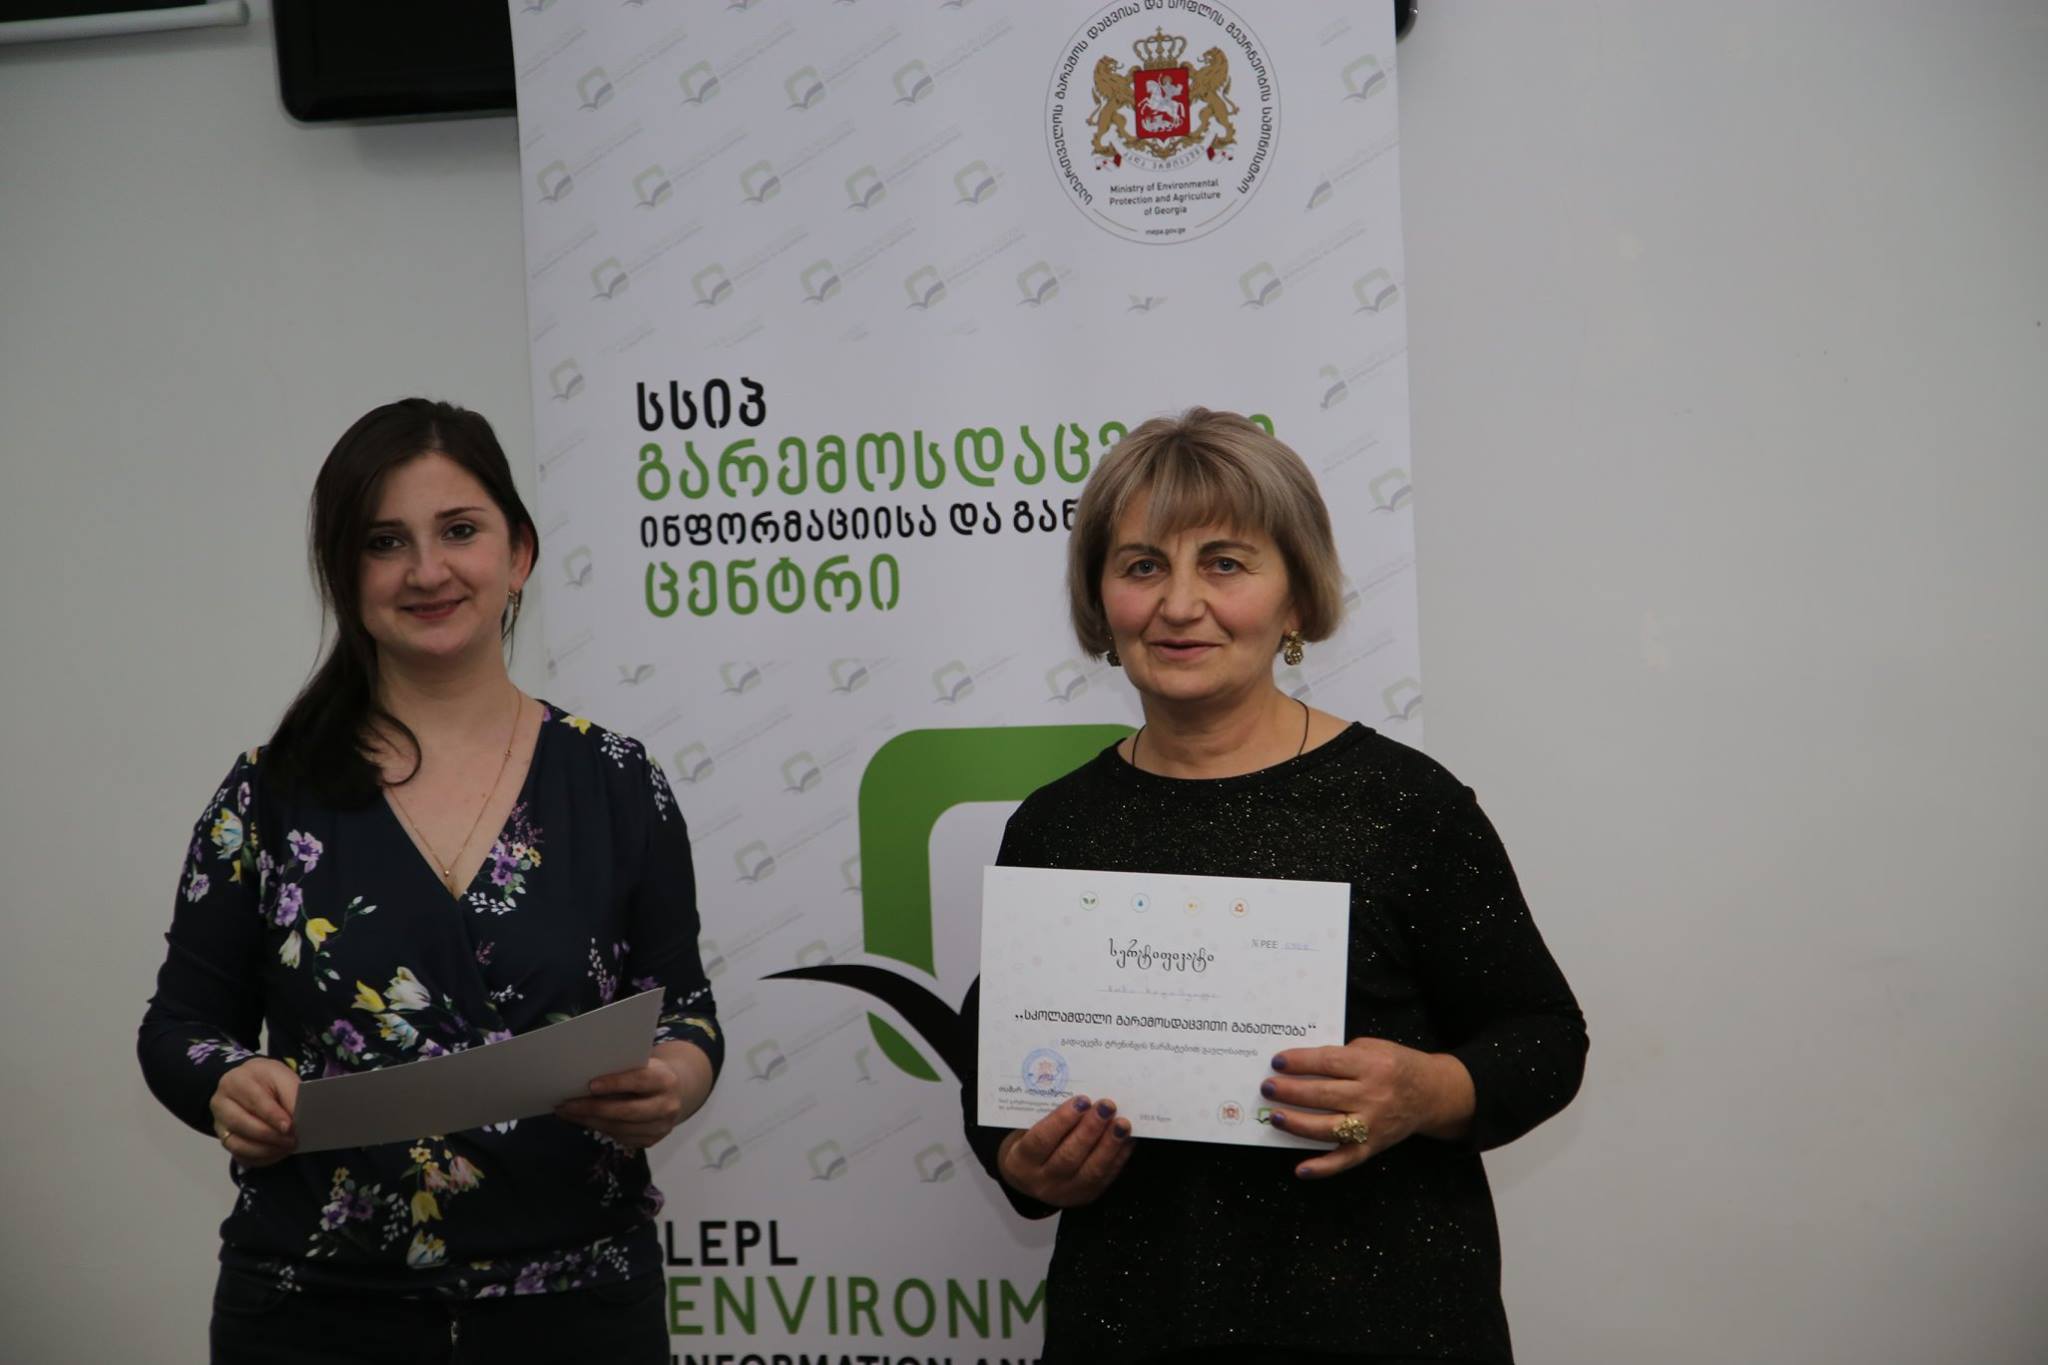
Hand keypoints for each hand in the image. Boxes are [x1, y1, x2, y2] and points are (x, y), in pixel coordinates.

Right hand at [209, 1058, 298, 1167]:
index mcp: (238, 1080)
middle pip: (241, 1123)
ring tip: (287, 1147)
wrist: (253, 1085)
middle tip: (293, 1140)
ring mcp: (219, 1122)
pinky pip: (239, 1155)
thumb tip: (300, 1119)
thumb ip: (291, 1096)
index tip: (289, 1127)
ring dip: (266, 1149)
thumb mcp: (283, 1078)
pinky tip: (277, 1152)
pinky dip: (260, 1157)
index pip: (254, 1100)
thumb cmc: (270, 1081)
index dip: (272, 1115)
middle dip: (270, 1135)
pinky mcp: (223, 1139)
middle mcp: (221, 1101)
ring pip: (237, 1143)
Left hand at [556, 1043, 710, 1148]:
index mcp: (666, 1080)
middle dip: (593, 1109)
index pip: (640, 1081)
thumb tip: (585, 1075)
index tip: (590, 1085)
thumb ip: (625, 1068)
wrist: (675, 1093)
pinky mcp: (651, 1141)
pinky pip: (619, 1138)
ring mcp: (660, 1127)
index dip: (616, 1083)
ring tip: (567, 1113)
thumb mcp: (644, 1065)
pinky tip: (582, 1120)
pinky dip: (598, 1128)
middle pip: (627, 1111)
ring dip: (589, 1121)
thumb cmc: (650, 1074)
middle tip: (567, 1104)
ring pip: (619, 1128)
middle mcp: (667, 1106)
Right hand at [996, 1096, 1134, 1207]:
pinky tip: (1127, 1138)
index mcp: (1021, 1161)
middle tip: (1107, 1106)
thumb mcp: (1027, 1131)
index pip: (1042, 1140)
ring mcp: (1065, 1193)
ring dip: (1110, 1144)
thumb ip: (1048, 1117)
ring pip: (1091, 1170)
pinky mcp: (1086, 1197)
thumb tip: (1084, 1099)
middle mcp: (1042, 1181)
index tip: (1082, 1100)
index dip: (1063, 1119)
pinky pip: (1105, 1177)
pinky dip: (1119, 1156)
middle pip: (1069, 1156)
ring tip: (1122, 1123)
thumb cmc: (1031, 1145)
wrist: (1029, 1179)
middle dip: (1091, 1129)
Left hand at [1263, 1038, 1474, 1178]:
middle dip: (1291, 1091)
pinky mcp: (1373, 1146)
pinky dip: (1323, 1168)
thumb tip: (1300, 1066)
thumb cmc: (1396, 1066)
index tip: (1277, 1062)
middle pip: (1324, 1094)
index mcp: (1373, 1065)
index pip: (1329, 1062)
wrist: (1432, 1095)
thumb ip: (1343, 1055)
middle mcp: (1373, 1095)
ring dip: (1298, 1124)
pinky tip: (1300, 1169)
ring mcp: (1372, 1124)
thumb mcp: (1374, 1048)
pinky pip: (1345, 1160)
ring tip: (1275, 1116)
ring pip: (1329, 1127)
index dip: (1300, 1062)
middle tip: (1267, 1087)